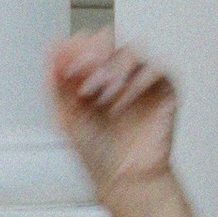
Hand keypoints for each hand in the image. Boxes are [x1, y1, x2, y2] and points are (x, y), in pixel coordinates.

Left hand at [46, 33, 177, 214]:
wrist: (123, 179)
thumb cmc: (98, 153)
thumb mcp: (65, 116)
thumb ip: (56, 82)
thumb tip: (54, 50)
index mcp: (90, 76)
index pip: (84, 44)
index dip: (76, 49)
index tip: (68, 67)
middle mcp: (116, 75)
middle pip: (108, 38)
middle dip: (94, 52)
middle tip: (86, 73)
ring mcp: (140, 81)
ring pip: (131, 50)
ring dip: (113, 68)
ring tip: (103, 93)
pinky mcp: (163, 90)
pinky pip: (155, 71)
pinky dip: (136, 84)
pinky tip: (122, 102)